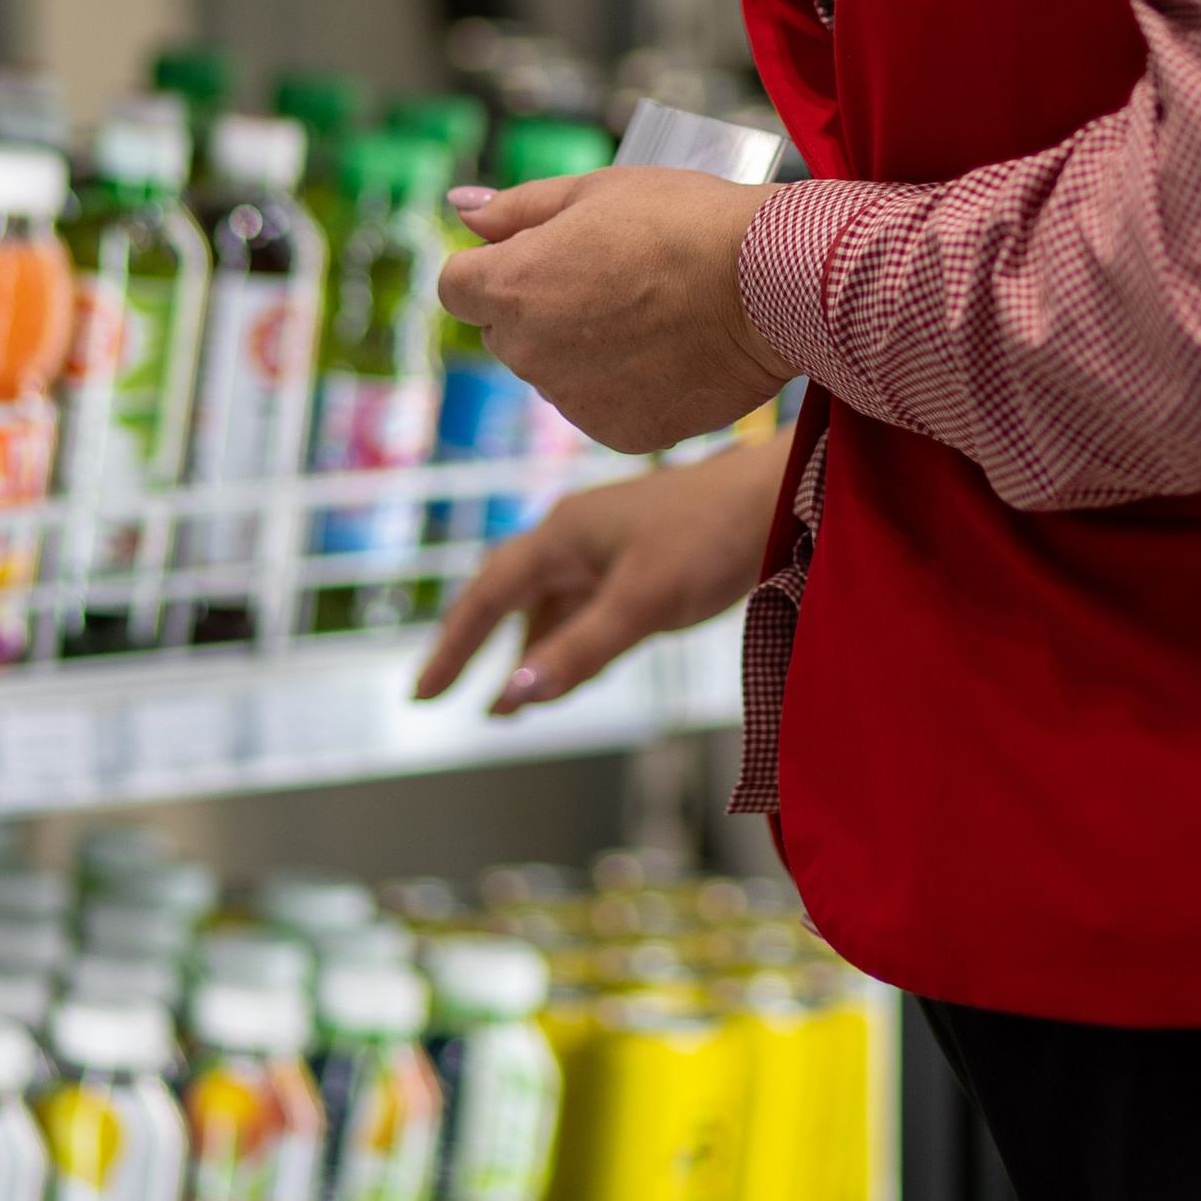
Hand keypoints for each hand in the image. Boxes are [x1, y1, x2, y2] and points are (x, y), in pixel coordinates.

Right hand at [413, 437, 790, 715]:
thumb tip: (514, 695)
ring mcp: (609, 545)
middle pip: (509, 596)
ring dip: (528, 651)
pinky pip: (586, 606)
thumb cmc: (712, 539)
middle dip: (477, 646)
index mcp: (563, 535)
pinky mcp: (641, 559)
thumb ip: (579, 649)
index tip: (422, 695)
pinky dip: (569, 640)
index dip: (452, 646)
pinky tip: (572, 669)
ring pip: (551, 605)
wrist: (778, 494)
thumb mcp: (643, 602)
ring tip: (510, 706)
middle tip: (446, 695)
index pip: (486, 595)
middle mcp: (576, 535)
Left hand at [437, 164, 793, 454]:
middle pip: (505, 330)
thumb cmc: (684, 222)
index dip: (493, 265)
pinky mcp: (616, 433)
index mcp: (512, 286)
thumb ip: (516, 208)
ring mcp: (572, 401)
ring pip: (554, 371)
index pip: (456, 285)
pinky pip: (599, 405)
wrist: (769, 283)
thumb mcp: (595, 191)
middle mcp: (529, 352)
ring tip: (651, 313)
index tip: (541, 252)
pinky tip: (668, 350)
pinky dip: (622, 384)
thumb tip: (459, 207)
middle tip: (611, 276)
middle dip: (538, 306)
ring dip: (580, 348)